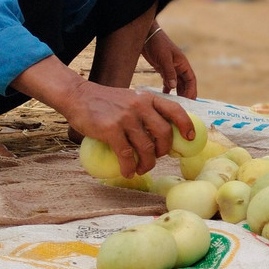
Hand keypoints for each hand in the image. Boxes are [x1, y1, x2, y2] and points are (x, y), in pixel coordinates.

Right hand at [65, 83, 193, 176]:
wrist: (78, 96)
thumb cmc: (105, 101)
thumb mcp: (130, 99)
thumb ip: (145, 111)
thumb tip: (162, 133)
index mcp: (147, 98)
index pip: (175, 109)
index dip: (186, 124)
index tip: (190, 137)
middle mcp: (140, 106)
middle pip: (164, 134)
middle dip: (164, 151)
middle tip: (157, 158)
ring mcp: (126, 118)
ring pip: (147, 148)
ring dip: (147, 164)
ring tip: (141, 169)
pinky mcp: (111, 130)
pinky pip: (126, 155)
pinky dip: (129, 167)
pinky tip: (127, 172)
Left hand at [143, 28, 197, 98]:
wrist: (146, 36)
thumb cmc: (157, 44)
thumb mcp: (164, 58)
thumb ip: (169, 72)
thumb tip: (174, 87)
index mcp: (183, 63)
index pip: (191, 80)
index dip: (192, 90)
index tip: (189, 101)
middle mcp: (179, 67)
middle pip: (186, 84)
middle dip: (186, 94)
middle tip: (184, 107)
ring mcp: (171, 68)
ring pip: (177, 84)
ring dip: (178, 93)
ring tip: (176, 104)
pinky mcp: (163, 69)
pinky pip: (168, 82)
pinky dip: (168, 89)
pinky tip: (165, 97)